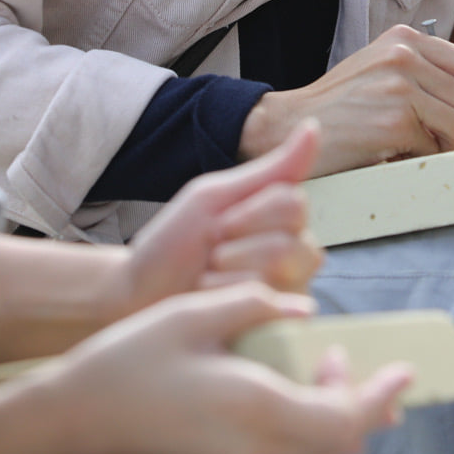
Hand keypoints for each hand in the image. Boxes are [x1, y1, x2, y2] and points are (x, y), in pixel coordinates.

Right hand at [53, 284, 409, 453]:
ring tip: (319, 361)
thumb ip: (253, 306)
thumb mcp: (190, 315)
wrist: (64, 430)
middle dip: (362, 404)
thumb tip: (301, 311)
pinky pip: (281, 453)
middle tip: (361, 363)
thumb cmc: (122, 367)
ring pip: (310, 451)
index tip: (404, 372)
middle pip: (337, 443)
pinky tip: (278, 384)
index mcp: (256, 410)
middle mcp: (255, 451)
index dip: (380, 395)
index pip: (345, 417)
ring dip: (329, 410)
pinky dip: (299, 422)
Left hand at [124, 121, 325, 309]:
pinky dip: (227, 295)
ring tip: (210, 275)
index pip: (294, 203)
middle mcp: (296, 256)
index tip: (219, 222)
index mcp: (284, 222)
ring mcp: (288, 293)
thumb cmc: (175, 243)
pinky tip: (212, 299)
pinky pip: (267, 301)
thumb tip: (315, 127)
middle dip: (239, 245)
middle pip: (292, 240)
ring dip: (230, 271)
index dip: (250, 213)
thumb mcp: (217, 197)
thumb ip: (271, 170)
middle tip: (212, 252)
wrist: (139, 292)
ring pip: (281, 269)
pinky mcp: (276, 326)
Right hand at [241, 25, 453, 175]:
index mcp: (405, 39)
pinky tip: (393, 156)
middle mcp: (405, 55)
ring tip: (413, 149)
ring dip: (445, 148)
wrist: (287, 125)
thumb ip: (422, 73)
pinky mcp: (394, 122)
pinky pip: (436, 150)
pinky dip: (420, 160)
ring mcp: (400, 87)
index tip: (450, 119)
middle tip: (434, 145)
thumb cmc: (335, 106)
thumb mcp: (380, 69)